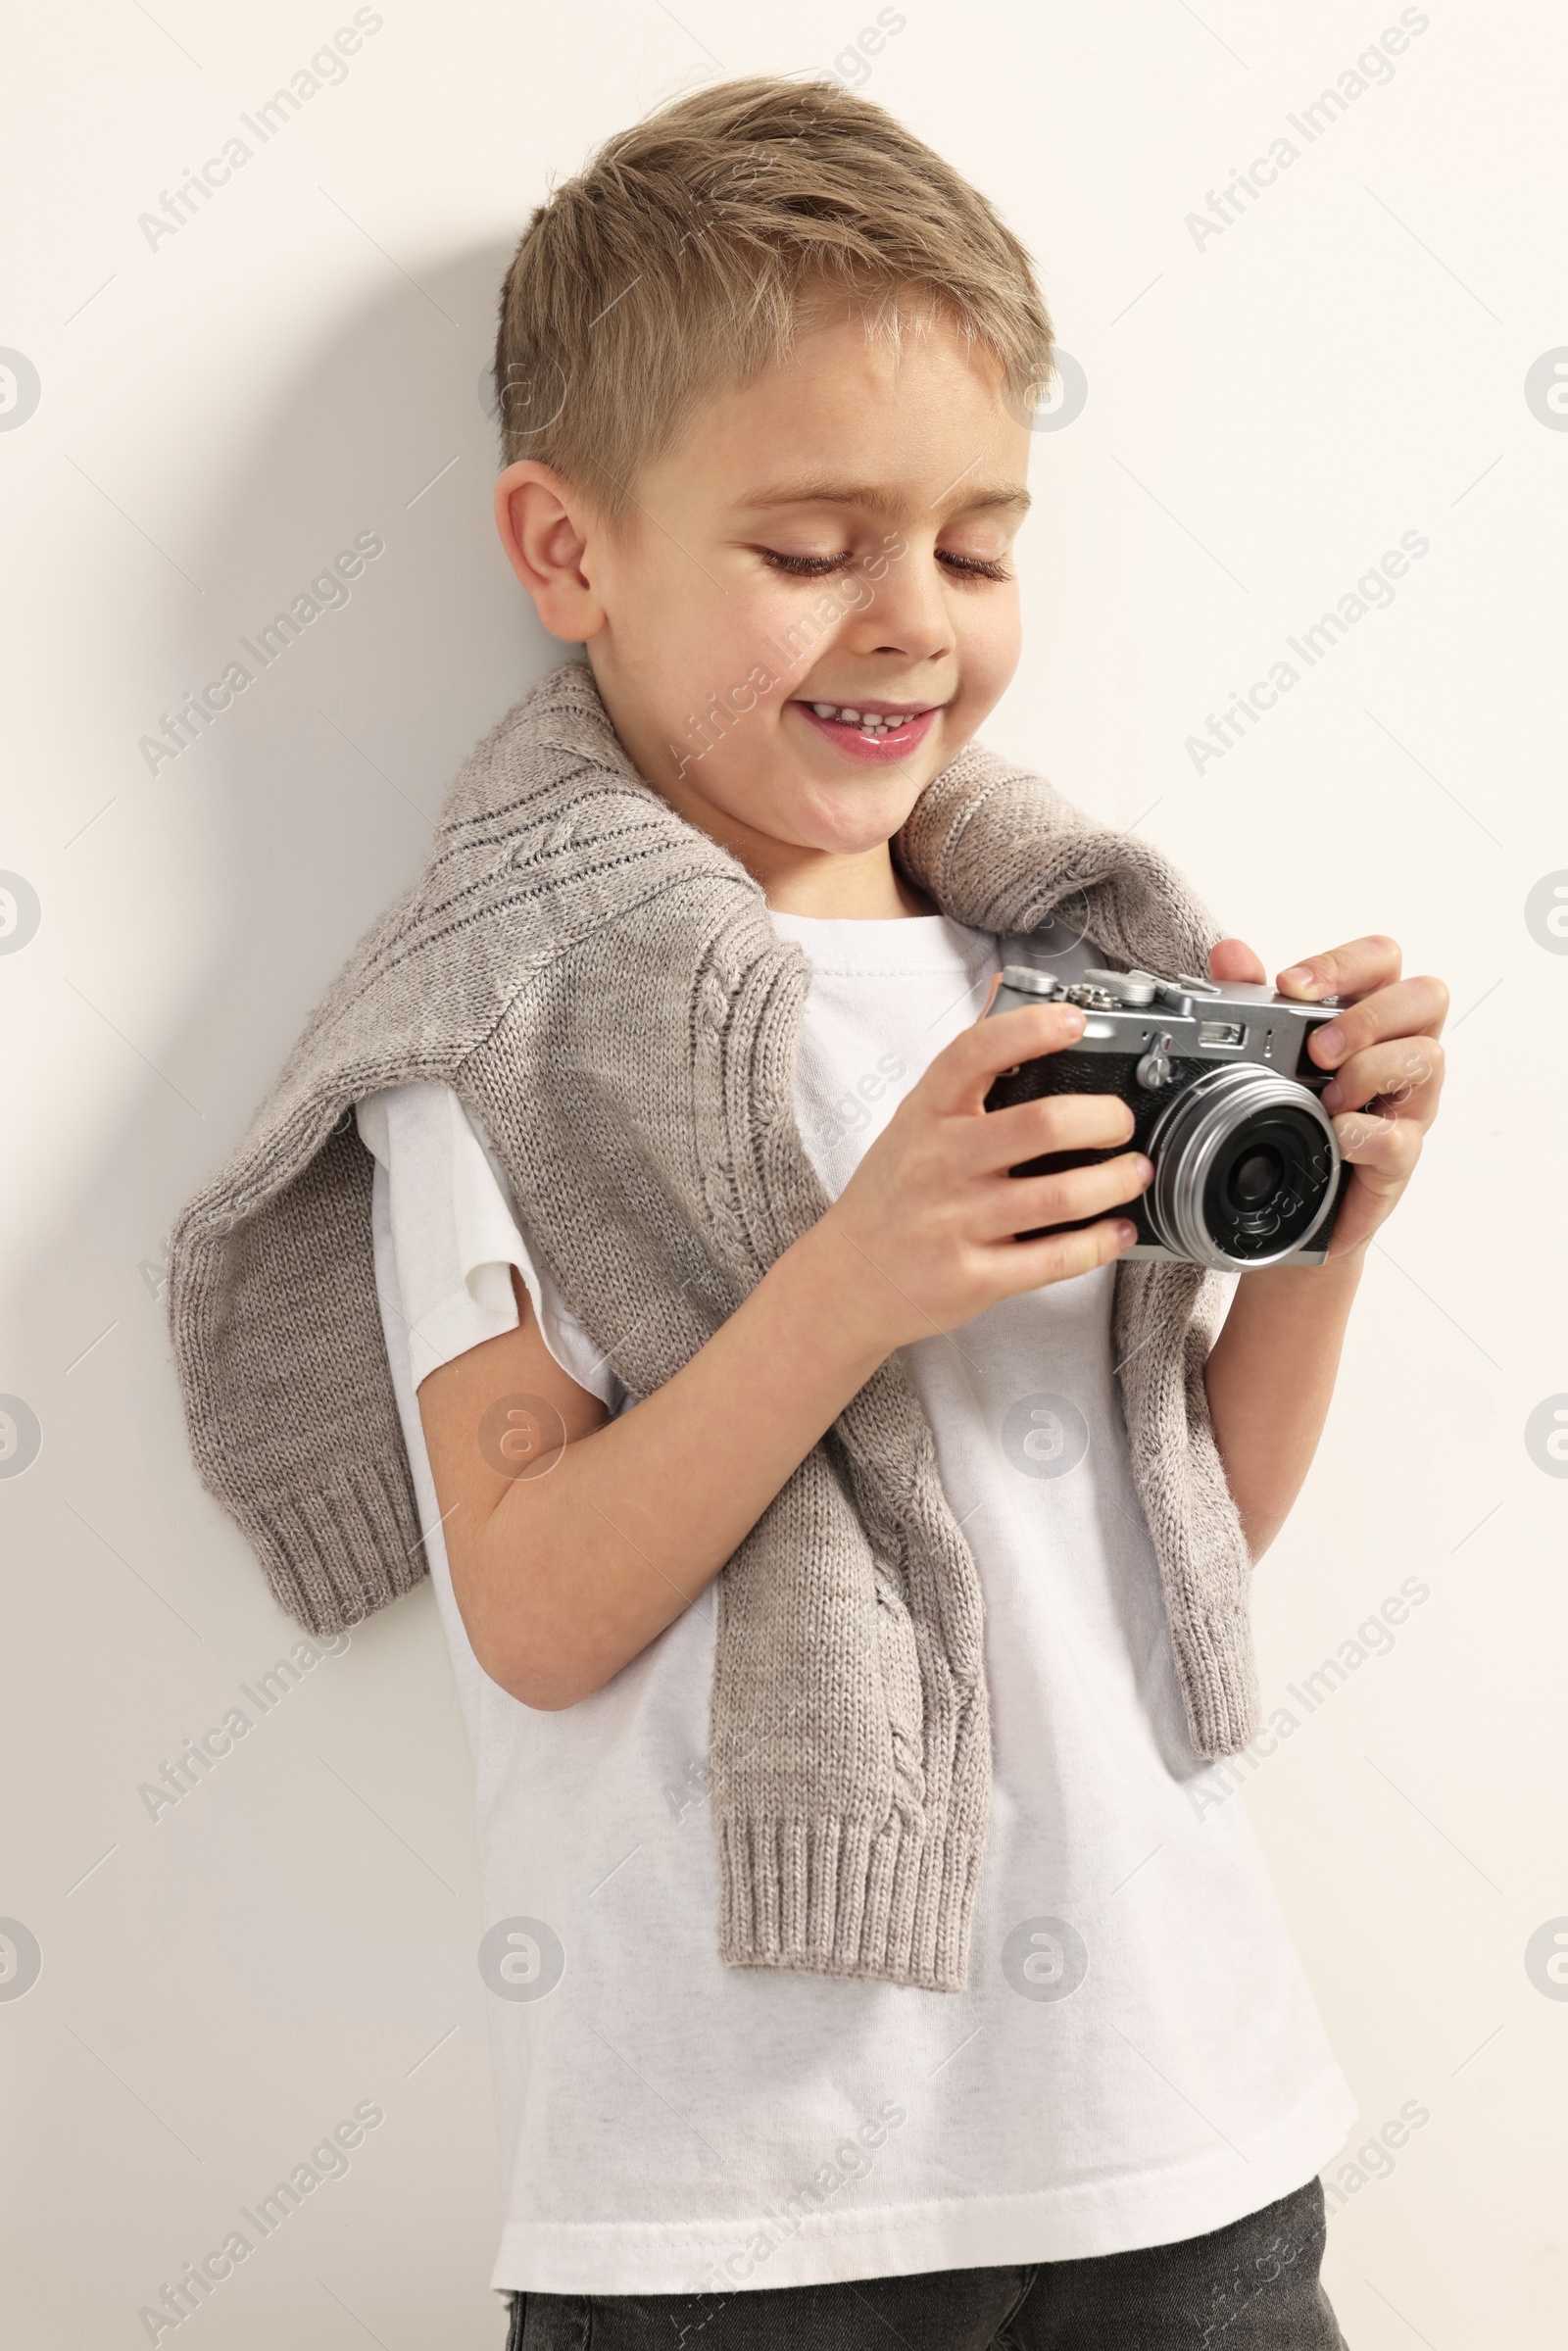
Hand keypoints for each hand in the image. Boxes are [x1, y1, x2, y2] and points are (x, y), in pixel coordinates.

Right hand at [818, 979, 1150, 1350]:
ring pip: (1059, 1197)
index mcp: (927, 1115)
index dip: (1029, 1030)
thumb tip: (1003, 989)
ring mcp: (956, 1222)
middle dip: (1103, 1118)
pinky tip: (1117, 1228)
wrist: (846, 1280)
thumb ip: (965, 1065)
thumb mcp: (914, 1121)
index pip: (974, 1054)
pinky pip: (1053, 1259)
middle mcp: (941, 1163)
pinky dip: (1099, 1243)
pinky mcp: (974, 1277)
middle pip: (1041, 1125)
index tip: (1074, 1022)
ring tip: (1134, 1171)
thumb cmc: (891, 1196)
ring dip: (1114, 1181)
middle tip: (1122, 1121)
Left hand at [1208, 934, 1446, 1259]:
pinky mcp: (1400, 1157)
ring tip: (1325, 1097)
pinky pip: (1401, 1137)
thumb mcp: (1265, 1053)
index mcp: (1369, 1013)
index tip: (1291, 985)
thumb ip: (1249, 999)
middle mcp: (1400, 1050)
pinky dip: (1363, 1134)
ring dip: (1368, 1070)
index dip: (1342, 963)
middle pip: (1426, 996)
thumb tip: (1231, 953)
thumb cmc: (1292, 1113)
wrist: (1290, 1204)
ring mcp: (1408, 1102)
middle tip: (1318, 1049)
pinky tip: (1333, 1136)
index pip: (1381, 960)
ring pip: (1427, 1058)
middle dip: (1368, 1016)